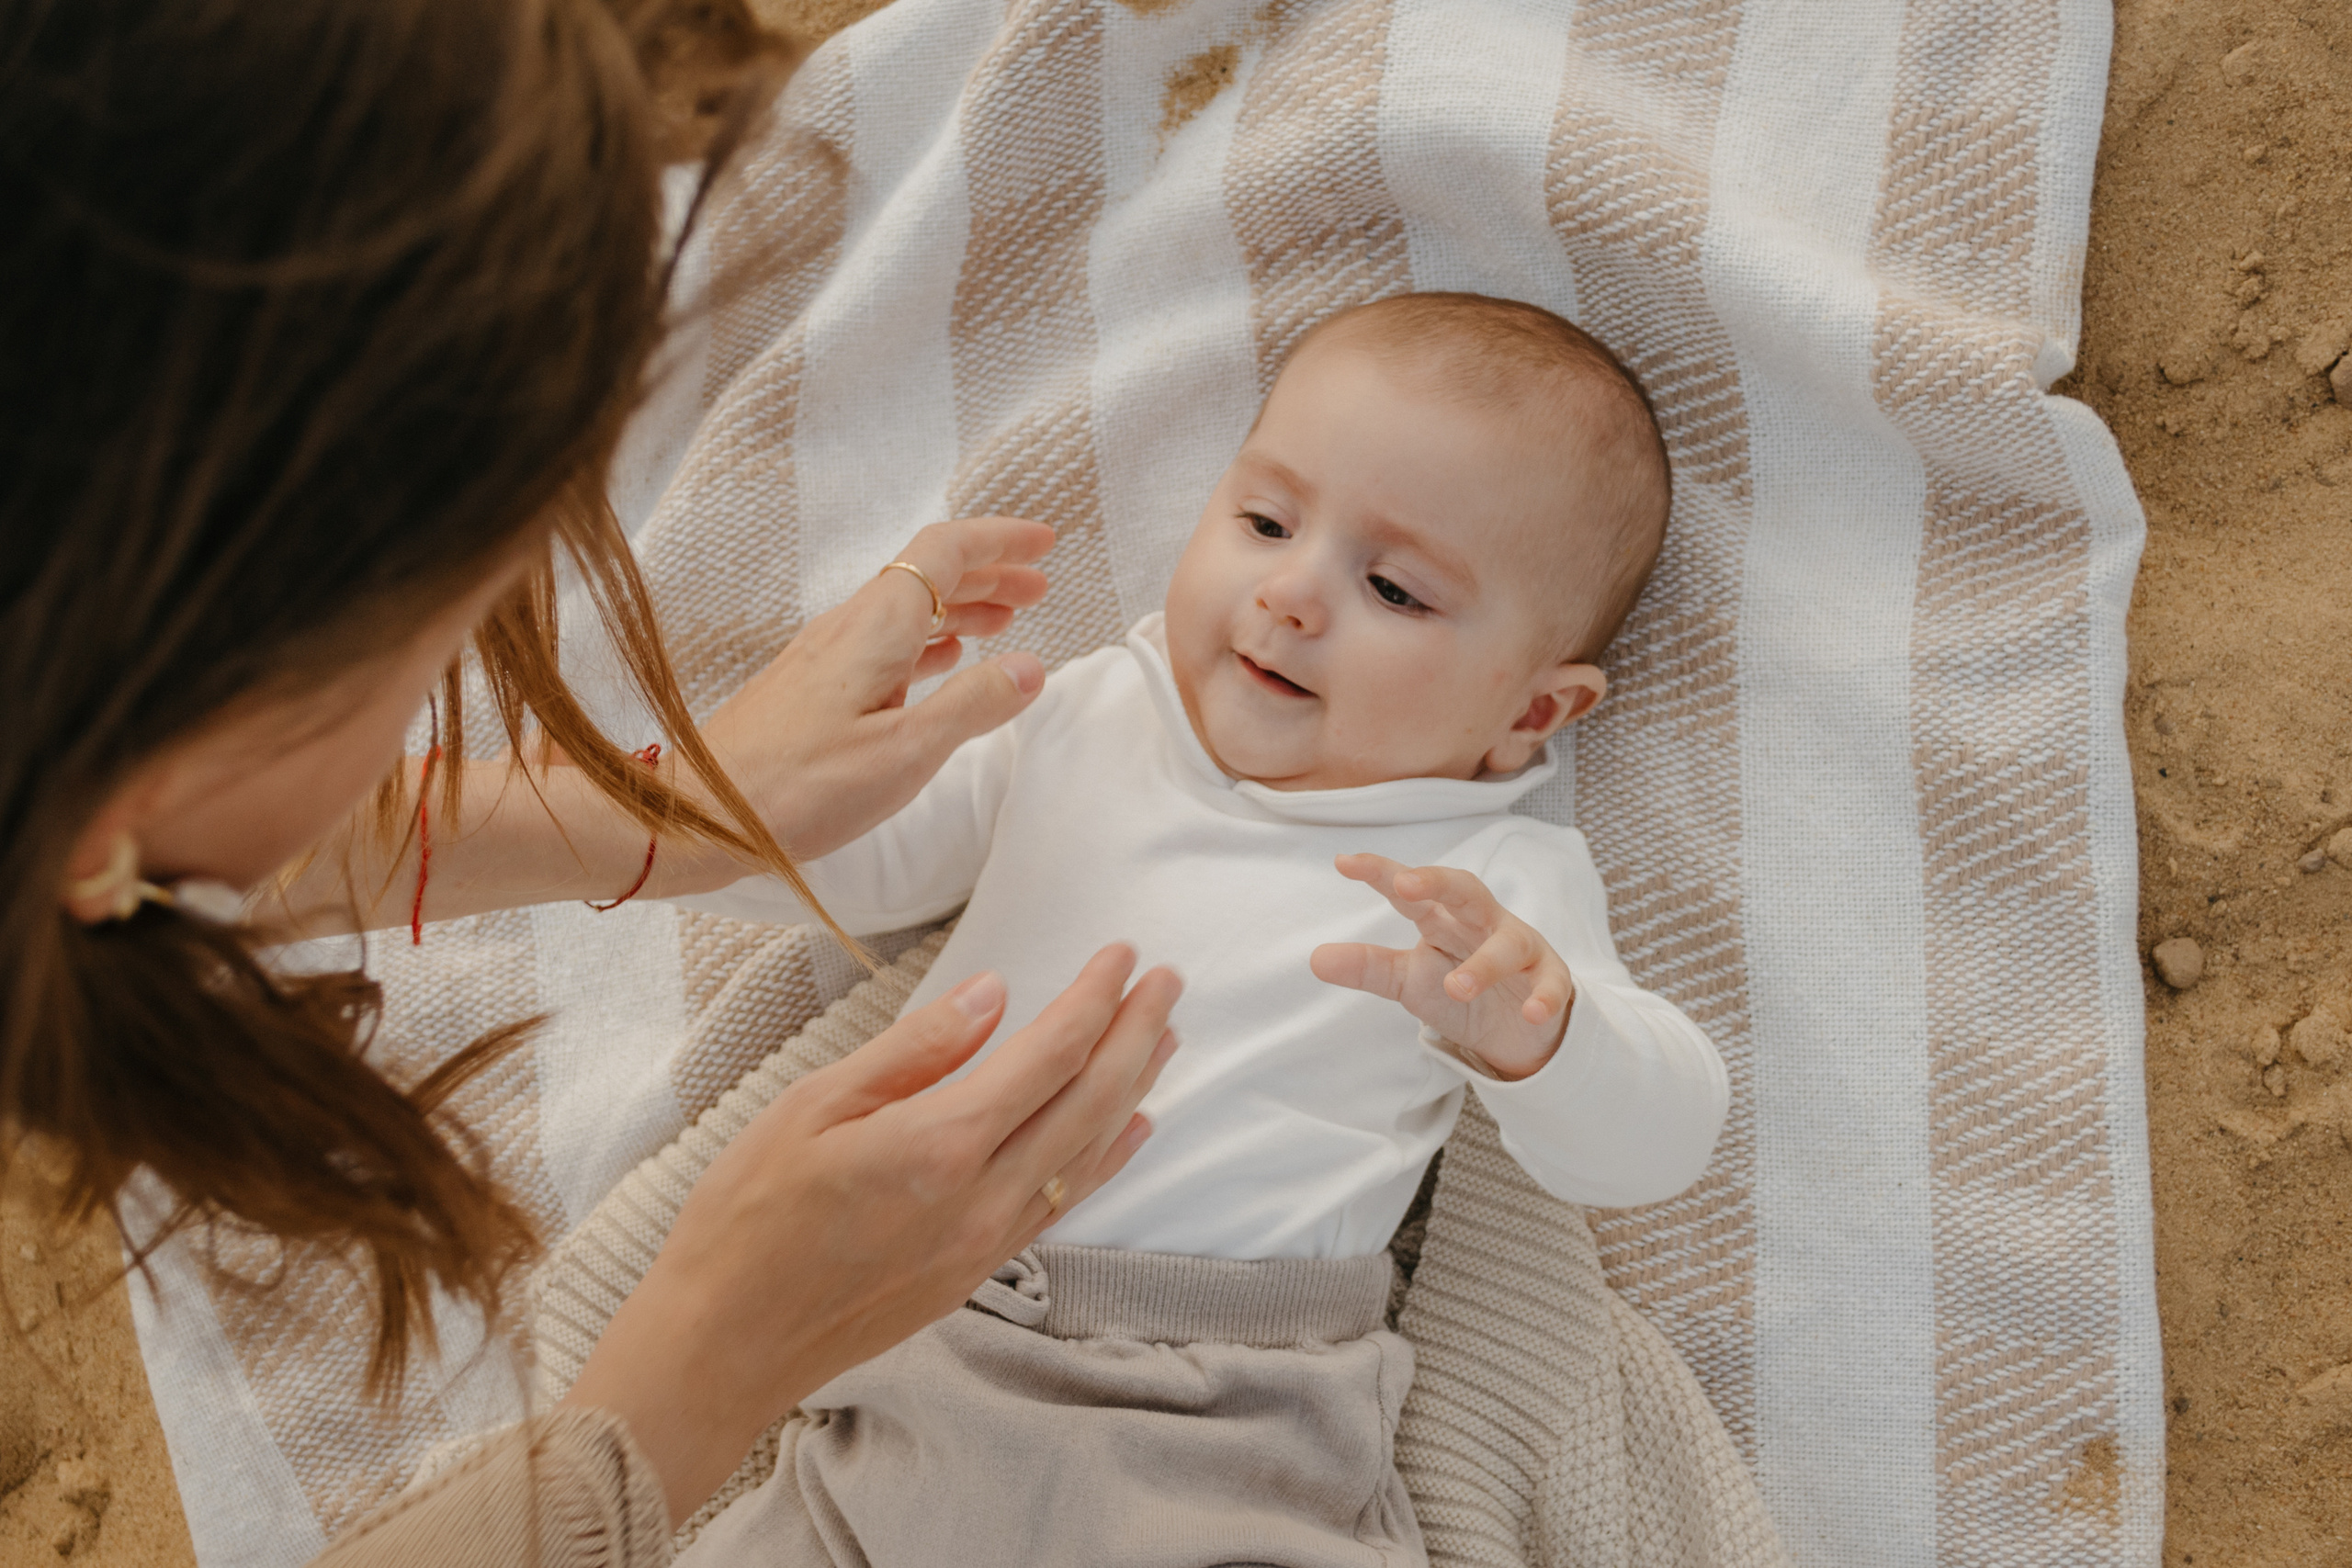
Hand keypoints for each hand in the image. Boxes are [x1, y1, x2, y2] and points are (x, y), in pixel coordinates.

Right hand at [561, 942, 1181, 1523]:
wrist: (726, 1345)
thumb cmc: (747, 1219)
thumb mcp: (812, 1106)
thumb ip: (913, 1050)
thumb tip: (992, 995)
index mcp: (940, 1144)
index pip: (1050, 1054)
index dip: (1095, 998)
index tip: (1123, 954)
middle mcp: (983, 1197)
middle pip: (1090, 1101)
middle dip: (1137, 1034)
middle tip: (1170, 981)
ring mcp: (987, 1241)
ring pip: (1088, 1152)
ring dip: (1134, 1089)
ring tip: (1165, 1038)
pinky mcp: (977, 1271)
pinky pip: (1063, 1201)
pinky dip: (1105, 1157)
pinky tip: (1129, 1129)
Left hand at [670, 516, 1055, 886]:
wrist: (702, 813)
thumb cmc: (799, 788)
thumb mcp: (906, 753)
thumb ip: (972, 706)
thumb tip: (1030, 667)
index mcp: (877, 628)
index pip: (945, 552)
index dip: (999, 540)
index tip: (1045, 541)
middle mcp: (850, 628)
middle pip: (928, 575)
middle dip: (988, 574)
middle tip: (1039, 588)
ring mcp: (827, 655)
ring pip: (906, 611)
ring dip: (960, 608)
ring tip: (1005, 624)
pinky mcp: (812, 686)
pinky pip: (883, 643)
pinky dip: (926, 642)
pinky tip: (941, 662)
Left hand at [1309, 854, 1573, 1080]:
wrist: (1517, 1027)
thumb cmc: (1458, 989)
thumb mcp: (1409, 980)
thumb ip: (1369, 967)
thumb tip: (1314, 959)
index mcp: (1443, 918)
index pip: (1410, 891)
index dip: (1380, 873)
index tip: (1343, 862)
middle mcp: (1483, 922)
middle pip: (1466, 890)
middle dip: (1438, 882)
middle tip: (1405, 885)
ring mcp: (1521, 948)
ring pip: (1507, 943)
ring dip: (1484, 963)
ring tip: (1455, 987)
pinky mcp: (1551, 979)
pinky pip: (1551, 984)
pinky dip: (1544, 997)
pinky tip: (1531, 1012)